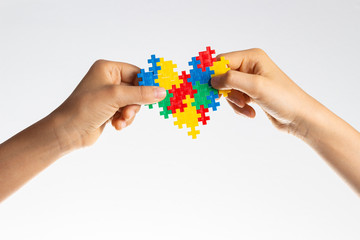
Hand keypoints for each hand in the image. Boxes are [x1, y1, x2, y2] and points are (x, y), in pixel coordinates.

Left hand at [52, 60, 165, 147]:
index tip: (158, 93)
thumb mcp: (116, 97)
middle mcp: (109, 80)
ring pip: (133, 103)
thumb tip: (163, 92)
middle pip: (137, 89)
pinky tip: (117, 126)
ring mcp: (109, 96)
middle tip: (129, 112)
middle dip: (135, 103)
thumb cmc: (86, 107)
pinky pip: (126, 112)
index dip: (147, 84)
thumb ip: (141, 94)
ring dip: (130, 114)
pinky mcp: (109, 110)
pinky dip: (124, 120)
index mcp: (108, 69)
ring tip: (121, 120)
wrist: (68, 132)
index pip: (136, 72)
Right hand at [211, 49, 359, 194]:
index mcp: (252, 57)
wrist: (300, 118)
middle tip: (235, 101)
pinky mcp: (251, 93)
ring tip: (246, 109)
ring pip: (228, 90)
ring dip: (234, 102)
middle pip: (222, 76)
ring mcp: (250, 80)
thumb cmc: (283, 98)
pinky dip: (239, 107)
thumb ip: (231, 80)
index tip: (204, 87)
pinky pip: (235, 99)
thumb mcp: (255, 86)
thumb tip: (211, 79)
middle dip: (226, 91)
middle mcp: (250, 66)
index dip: (212, 74)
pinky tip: (250, 113)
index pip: (222, 61)